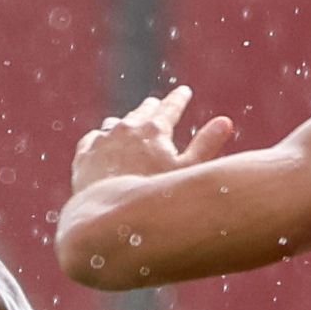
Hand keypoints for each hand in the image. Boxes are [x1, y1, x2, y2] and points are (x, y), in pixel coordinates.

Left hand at [71, 85, 235, 196]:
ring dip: (126, 123)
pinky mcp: (84, 154)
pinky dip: (103, 138)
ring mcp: (102, 139)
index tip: (184, 91)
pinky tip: (103, 142)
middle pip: (142, 111)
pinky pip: (94, 138)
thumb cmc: (152, 198)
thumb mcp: (187, 173)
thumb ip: (206, 145)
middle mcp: (126, 127)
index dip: (179, 98)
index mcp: (154, 128)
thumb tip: (226, 122)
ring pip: (115, 123)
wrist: (107, 218)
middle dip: (152, 108)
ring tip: (130, 125)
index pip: (171, 106)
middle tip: (157, 105)